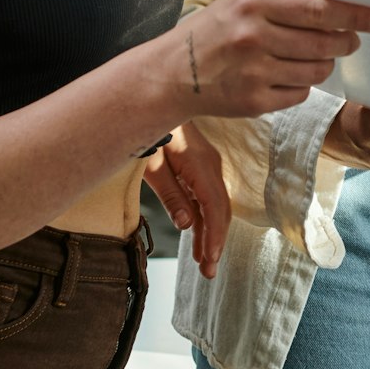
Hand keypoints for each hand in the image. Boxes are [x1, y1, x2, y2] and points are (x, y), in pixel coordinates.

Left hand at [144, 122, 227, 278]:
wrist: (157, 96)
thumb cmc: (149, 129)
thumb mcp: (153, 162)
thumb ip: (171, 193)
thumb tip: (186, 224)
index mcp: (199, 165)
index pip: (214, 208)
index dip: (213, 237)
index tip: (209, 260)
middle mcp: (210, 165)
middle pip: (220, 210)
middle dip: (216, 242)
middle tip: (208, 272)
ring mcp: (208, 164)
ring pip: (216, 205)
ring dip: (211, 233)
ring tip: (204, 261)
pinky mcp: (201, 165)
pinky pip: (209, 196)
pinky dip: (206, 218)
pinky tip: (199, 235)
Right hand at [176, 0, 369, 117]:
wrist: (172, 73)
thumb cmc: (216, 29)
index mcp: (254, 4)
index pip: (319, 9)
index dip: (355, 15)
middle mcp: (254, 38)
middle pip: (324, 43)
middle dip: (346, 41)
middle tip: (351, 40)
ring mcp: (254, 73)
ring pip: (317, 71)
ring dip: (326, 64)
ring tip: (314, 57)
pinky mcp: (255, 103)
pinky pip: (300, 94)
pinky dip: (301, 85)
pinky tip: (285, 75)